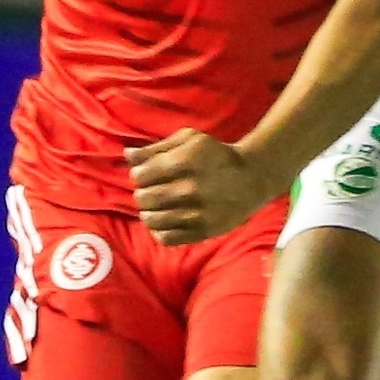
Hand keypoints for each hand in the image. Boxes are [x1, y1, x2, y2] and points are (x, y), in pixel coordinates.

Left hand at [127, 129, 278, 245]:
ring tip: (156, 207)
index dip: (139, 175)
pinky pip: (167, 238)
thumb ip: (156, 148)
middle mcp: (191, 188)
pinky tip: (164, 222)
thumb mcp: (189, 140)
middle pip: (144, 198)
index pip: (141, 175)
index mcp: (185, 162)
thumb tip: (127, 155)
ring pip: (152, 220)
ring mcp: (198, 213)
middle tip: (151, 191)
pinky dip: (159, 231)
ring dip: (149, 213)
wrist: (252, 178)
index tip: (146, 175)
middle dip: (142, 194)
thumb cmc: (216, 155)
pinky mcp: (204, 231)